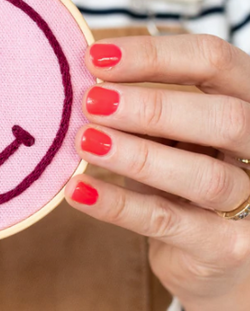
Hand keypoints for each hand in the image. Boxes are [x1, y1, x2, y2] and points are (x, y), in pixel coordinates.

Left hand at [65, 34, 249, 310]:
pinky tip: (77, 189)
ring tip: (84, 141)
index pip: (214, 61)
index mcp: (246, 102)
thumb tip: (80, 81)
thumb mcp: (170, 133)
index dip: (154, 55)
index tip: (94, 58)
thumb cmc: (181, 175)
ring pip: (204, 177)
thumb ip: (141, 108)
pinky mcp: (227, 249)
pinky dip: (118, 204)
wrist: (209, 254)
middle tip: (91, 101)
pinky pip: (168, 222)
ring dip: (136, 155)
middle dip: (152, 107)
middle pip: (225, 117)